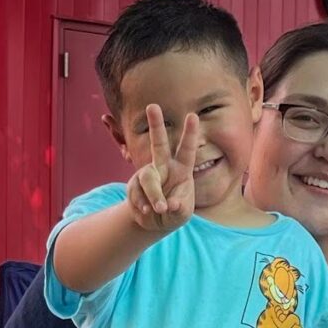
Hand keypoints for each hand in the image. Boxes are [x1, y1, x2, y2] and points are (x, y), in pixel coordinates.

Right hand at [126, 105, 198, 232]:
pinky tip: (147, 212)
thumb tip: (169, 204)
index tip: (193, 115)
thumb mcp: (183, 213)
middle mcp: (164, 167)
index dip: (190, 134)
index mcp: (182, 170)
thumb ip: (179, 207)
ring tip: (159, 209)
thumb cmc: (175, 212)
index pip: (187, 150)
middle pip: (158, 144)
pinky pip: (137, 193)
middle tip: (153, 106)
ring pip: (148, 179)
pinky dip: (143, 206)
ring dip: (154, 196)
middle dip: (155, 125)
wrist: (155, 221)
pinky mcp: (134, 185)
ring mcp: (148, 174)